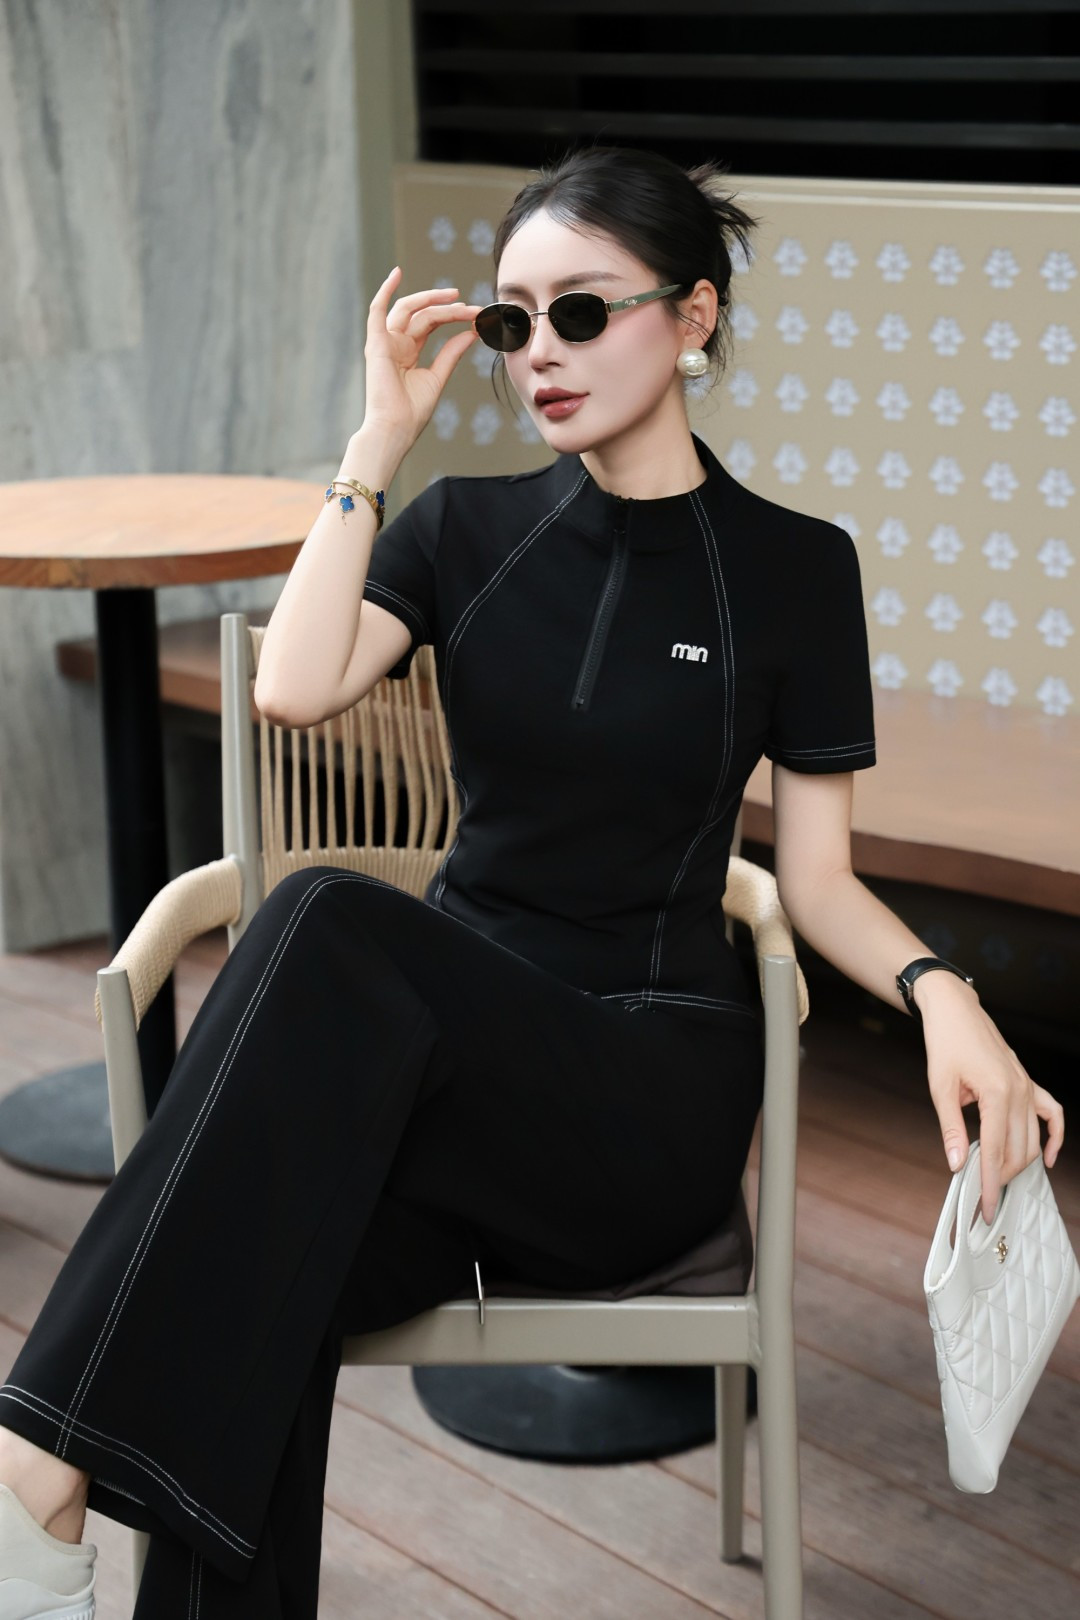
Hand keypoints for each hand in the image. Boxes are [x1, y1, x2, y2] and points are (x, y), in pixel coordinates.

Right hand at [362, 267, 480, 449]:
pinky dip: (385, 290)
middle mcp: (395, 344)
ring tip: (454, 296)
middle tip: (472, 307)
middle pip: (423, 315)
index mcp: (407, 353)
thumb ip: (451, 354)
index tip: (476, 316)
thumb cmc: (412, 412)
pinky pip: (376, 310)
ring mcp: (384, 342)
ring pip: (408, 309)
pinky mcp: (376, 344)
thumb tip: (471, 333)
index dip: (453, 317)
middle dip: (448, 308)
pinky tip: (396, 274)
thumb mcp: (437, 378)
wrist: (395, 429)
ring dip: (430, 299)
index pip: (431, 324)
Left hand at [924, 986, 1064, 1222]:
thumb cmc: (945, 1043)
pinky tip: (1047, 1158)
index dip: (989, 1183)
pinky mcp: (1029, 1084)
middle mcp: (1020, 1092)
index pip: (994, 1151)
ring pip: (1033, 1140)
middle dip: (1001, 1179)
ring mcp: (1029, 1088)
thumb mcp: (940, 1087)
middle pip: (1017, 1151)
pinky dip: (1053, 1139)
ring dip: (1018, 1164)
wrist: (956, 1011)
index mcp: (996, 1093)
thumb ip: (951, 1128)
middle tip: (982, 1196)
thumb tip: (956, 1164)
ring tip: (997, 1181)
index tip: (983, 1207)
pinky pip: (1053, 1116)